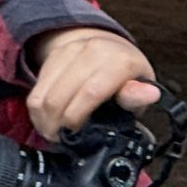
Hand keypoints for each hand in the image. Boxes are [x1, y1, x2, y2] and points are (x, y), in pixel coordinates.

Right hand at [27, 27, 158, 142]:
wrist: (110, 46)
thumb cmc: (127, 73)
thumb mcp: (141, 85)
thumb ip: (137, 95)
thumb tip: (150, 94)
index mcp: (119, 61)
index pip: (91, 92)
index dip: (77, 118)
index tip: (75, 135)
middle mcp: (94, 51)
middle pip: (60, 97)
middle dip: (57, 126)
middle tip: (62, 140)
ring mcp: (71, 51)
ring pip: (43, 96)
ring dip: (44, 121)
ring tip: (53, 133)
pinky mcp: (54, 55)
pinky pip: (36, 90)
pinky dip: (37, 111)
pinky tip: (47, 120)